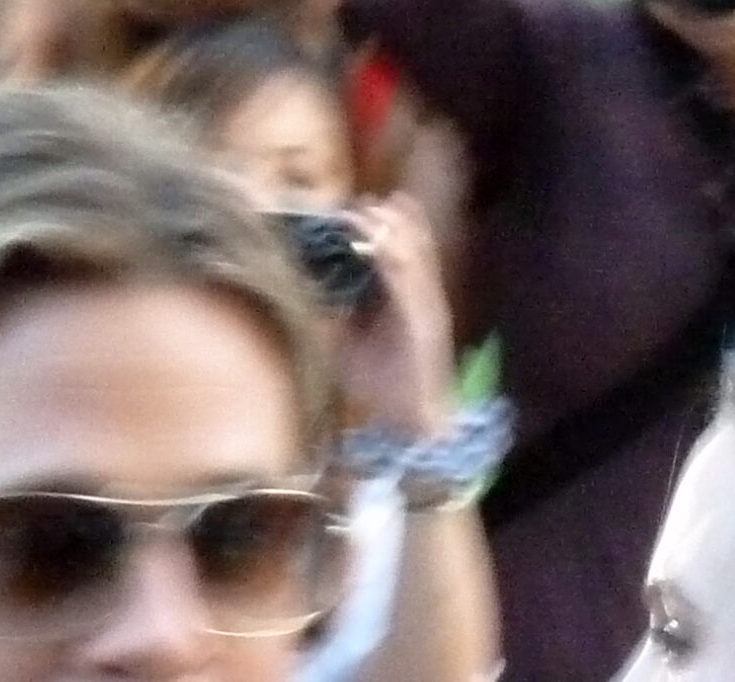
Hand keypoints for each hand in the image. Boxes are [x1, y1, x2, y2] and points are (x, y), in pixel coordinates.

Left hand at [337, 195, 460, 439]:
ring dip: (397, 233)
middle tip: (364, 201)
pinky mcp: (428, 325)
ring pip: (417, 260)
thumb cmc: (382, 388)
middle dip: (390, 221)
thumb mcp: (346, 345)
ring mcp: (428, 311)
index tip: (355, 208)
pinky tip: (385, 245)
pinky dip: (400, 263)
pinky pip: (415, 287)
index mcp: (405, 301)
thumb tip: (306, 292)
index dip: (380, 227)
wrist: (412, 427)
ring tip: (376, 210)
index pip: (396, 253)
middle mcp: (421, 300)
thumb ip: (333, 318)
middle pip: (411, 247)